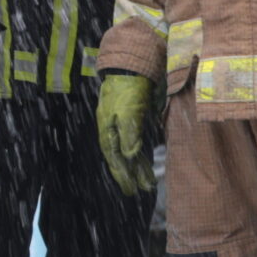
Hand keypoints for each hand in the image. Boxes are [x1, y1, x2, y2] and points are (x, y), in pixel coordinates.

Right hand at [95, 71, 158, 195]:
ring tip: (148, 180)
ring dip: (138, 165)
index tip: (132, 191)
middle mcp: (113, 129)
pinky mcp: (131, 118)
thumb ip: (130, 134)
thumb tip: (129, 155)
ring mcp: (121, 124)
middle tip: (141, 190)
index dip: (123, 175)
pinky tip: (144, 160)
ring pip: (129, 150)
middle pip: (121, 157)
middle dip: (131, 174)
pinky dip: (140, 153)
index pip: (115, 158)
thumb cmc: (128, 89)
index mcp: (108, 130)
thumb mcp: (129, 112)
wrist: (131, 66)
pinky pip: (135, 141)